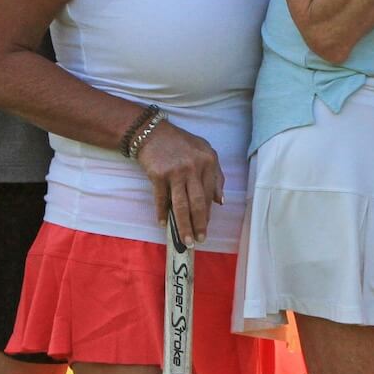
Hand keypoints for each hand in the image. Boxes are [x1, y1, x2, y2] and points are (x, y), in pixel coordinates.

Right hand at [135, 120, 224, 247]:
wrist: (153, 133)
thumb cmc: (181, 144)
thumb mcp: (204, 152)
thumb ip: (215, 175)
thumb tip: (220, 201)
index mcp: (208, 161)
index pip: (210, 194)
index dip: (208, 214)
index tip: (206, 229)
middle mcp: (194, 167)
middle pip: (198, 203)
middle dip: (199, 225)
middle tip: (198, 240)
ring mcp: (176, 171)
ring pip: (181, 205)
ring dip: (183, 226)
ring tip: (185, 240)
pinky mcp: (159, 175)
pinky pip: (162, 199)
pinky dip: (162, 213)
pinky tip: (163, 224)